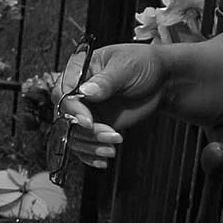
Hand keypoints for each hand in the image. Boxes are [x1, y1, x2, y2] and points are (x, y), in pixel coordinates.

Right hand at [59, 43, 167, 168]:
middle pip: (65, 117)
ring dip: (90, 145)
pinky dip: (91, 154)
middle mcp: (77, 91)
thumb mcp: (125, 67)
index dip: (72, 109)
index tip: (88, 122)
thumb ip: (105, 81)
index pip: (63, 92)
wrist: (160, 78)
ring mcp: (86, 110)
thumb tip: (86, 91)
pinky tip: (103, 159)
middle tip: (109, 134)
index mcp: (79, 69)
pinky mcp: (96, 125)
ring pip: (74, 134)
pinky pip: (84, 143)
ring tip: (112, 147)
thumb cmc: (141, 63)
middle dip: (85, 131)